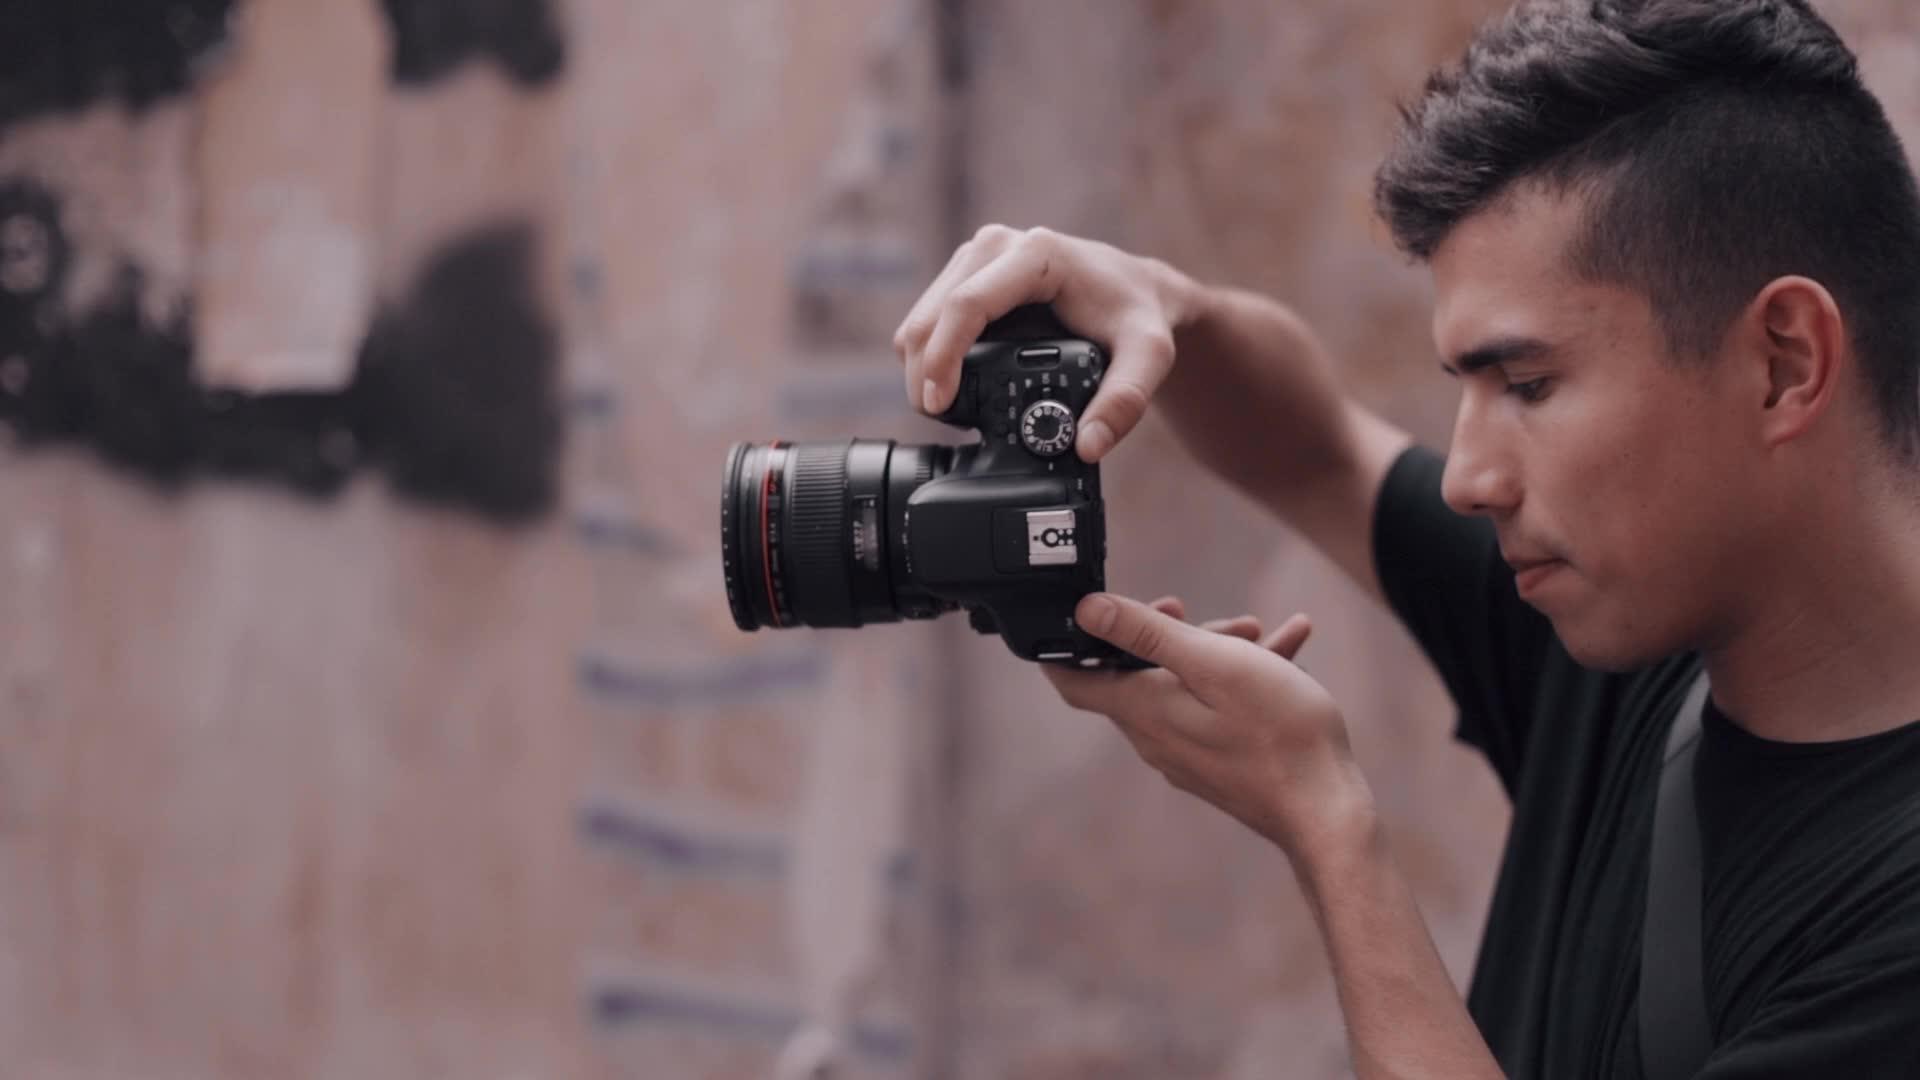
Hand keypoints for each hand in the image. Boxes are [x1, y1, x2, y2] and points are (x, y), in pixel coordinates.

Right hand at [892, 225, 1193, 461]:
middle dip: (925, 374)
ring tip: (950, 410)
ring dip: (923, 368)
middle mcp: (996, 247)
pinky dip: (931, 357)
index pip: (967, 305)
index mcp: (1034, 255)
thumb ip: (1125, 401)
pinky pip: (928, 320)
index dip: (943, 357)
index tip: (939, 404)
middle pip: (931, 315)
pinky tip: (953, 386)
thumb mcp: (1148, 357)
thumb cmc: (1138, 314)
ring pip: (919, 319)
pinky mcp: (966, 275)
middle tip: (943, 421)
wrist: (1136, 288)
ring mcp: (976, 258)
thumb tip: (1087, 445)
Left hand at [1043, 593, 1366, 856]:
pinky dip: (1243, 675)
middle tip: (1210, 615)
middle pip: (1137, 675)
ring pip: (1184, 687)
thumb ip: (1147, 634)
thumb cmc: (1277, 732)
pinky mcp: (1218, 762)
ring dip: (1217, 651)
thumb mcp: (1212, 664)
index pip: (1074, 681)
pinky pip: (1216, 709)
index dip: (1068, 644)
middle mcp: (1155, 736)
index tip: (1090, 613)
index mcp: (1143, 710)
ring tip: (1261, 630)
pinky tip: (1290, 646)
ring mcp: (1187, 753)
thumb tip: (1086, 611)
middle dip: (1170, 634)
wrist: (1327, 810)